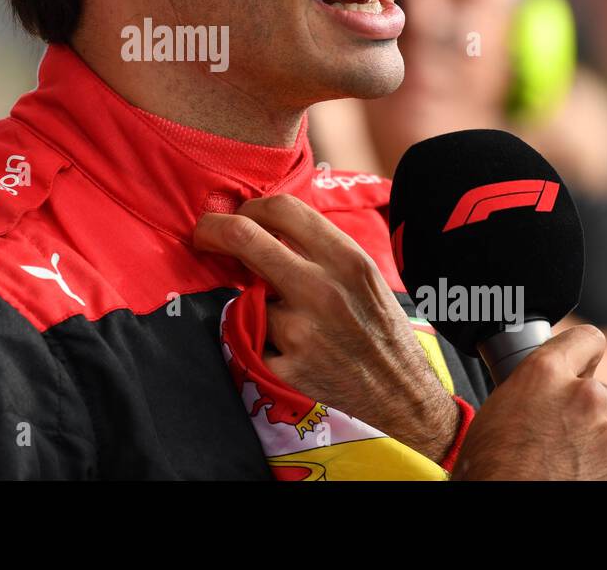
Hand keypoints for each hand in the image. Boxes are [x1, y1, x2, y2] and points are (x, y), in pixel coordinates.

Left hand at [193, 193, 459, 462]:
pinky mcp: (282, 370)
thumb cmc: (381, 335)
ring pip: (245, 295)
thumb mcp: (365, 279)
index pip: (283, 208)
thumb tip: (269, 222)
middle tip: (204, 234)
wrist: (403, 401)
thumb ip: (322, 249)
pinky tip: (284, 353)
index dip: (251, 205)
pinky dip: (257, 342)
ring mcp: (299, 331)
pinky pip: (247, 339)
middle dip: (213, 229)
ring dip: (252, 303)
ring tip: (283, 322)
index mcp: (347, 261)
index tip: (238, 213)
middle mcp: (322, 290)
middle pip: (244, 237)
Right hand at [453, 323, 606, 480]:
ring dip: (598, 443)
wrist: (507, 518)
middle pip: (600, 393)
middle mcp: (584, 397)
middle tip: (558, 437)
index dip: (583, 353)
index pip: (587, 340)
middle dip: (585, 412)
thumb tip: (541, 393)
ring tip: (565, 466)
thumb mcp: (499, 410)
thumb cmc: (491, 472)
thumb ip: (531, 391)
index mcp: (545, 374)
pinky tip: (580, 481)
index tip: (581, 365)